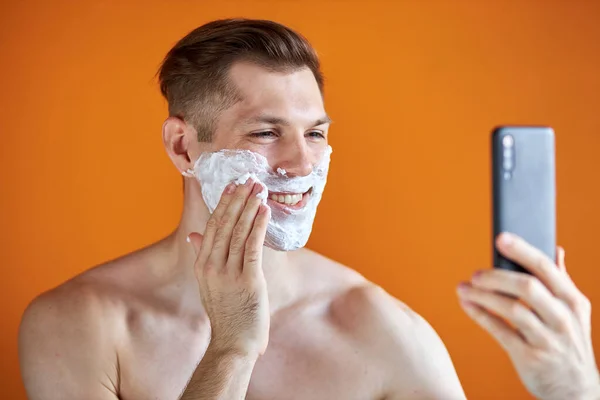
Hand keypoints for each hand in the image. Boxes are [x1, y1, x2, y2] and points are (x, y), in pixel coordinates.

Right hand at [188, 179, 270, 357]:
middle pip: (225, 225)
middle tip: (249, 179)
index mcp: (203, 265)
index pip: (212, 227)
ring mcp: (228, 274)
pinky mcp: (248, 281)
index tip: (231, 186)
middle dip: (238, 199)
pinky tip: (265, 211)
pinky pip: (252, 247)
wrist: (232, 344)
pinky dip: (258, 226)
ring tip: (259, 189)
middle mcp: (212, 266)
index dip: (222, 204)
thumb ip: (202, 257)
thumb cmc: (225, 314)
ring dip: (250, 207)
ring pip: (239, 232)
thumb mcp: (208, 284)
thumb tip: (193, 235)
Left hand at [457, 232, 599, 399]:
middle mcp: (563, 318)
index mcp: (573, 301)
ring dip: (483, 296)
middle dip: (497, 276)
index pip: (546, 268)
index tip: (501, 238)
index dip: (522, 250)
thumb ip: (562, 280)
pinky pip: (500, 331)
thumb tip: (556, 249)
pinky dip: (480, 315)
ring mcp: (547, 339)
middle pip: (528, 287)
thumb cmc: (569, 342)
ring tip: (464, 288)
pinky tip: (467, 305)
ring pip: (512, 309)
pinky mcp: (529, 356)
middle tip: (475, 274)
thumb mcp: (575, 312)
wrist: (576, 391)